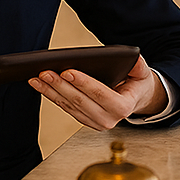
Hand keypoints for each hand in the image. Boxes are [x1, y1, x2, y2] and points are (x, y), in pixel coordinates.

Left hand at [27, 55, 167, 130]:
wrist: (134, 100)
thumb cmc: (136, 84)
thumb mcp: (142, 74)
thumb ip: (139, 66)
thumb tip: (134, 58)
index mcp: (123, 107)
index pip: (101, 94)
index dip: (83, 83)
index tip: (67, 71)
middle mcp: (108, 119)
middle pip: (79, 101)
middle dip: (60, 85)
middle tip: (45, 72)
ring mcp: (94, 122)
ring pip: (68, 105)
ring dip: (50, 91)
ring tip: (36, 77)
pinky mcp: (83, 120)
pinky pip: (65, 107)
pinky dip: (51, 95)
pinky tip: (40, 85)